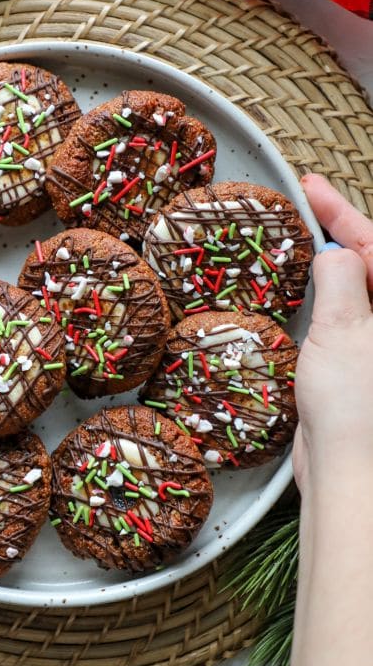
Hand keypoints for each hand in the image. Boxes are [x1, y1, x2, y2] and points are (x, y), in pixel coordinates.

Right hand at [291, 174, 372, 493]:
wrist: (352, 477)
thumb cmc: (354, 408)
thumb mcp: (342, 329)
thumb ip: (339, 278)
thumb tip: (335, 251)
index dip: (344, 212)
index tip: (311, 188)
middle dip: (341, 229)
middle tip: (306, 203)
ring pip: (359, 289)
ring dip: (332, 261)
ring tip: (302, 235)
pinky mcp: (362, 367)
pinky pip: (345, 317)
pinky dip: (325, 296)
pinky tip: (304, 285)